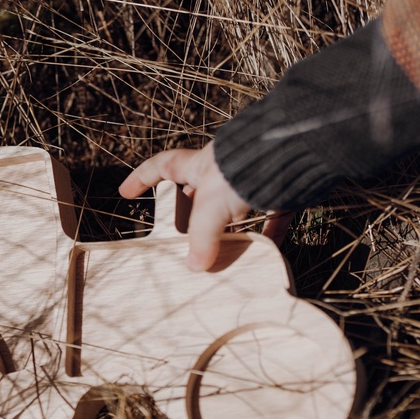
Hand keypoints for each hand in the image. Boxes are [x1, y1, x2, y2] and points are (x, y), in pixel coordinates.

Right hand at [120, 143, 283, 270]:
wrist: (294, 152)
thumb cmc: (245, 169)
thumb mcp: (212, 206)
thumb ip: (201, 238)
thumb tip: (194, 266)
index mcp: (200, 167)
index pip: (162, 167)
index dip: (142, 178)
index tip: (126, 192)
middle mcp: (224, 172)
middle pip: (199, 190)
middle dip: (190, 210)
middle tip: (182, 233)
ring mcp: (252, 179)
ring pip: (236, 205)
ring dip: (230, 227)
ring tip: (223, 249)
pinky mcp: (279, 188)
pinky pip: (272, 214)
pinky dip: (269, 232)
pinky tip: (268, 248)